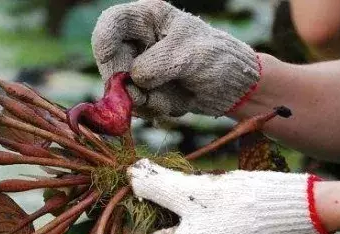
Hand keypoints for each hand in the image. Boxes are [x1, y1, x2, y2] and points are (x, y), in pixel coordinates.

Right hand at [92, 0, 259, 119]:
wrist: (235, 88)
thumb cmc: (218, 59)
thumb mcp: (192, 55)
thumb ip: (159, 63)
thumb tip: (133, 80)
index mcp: (148, 18)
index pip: (111, 23)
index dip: (104, 44)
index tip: (116, 70)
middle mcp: (139, 41)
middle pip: (110, 62)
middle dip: (125, 84)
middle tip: (144, 96)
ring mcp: (140, 67)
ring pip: (122, 89)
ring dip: (146, 100)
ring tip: (174, 96)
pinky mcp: (145, 91)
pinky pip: (136, 105)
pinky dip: (155, 108)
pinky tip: (177, 101)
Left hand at [127, 159, 327, 233]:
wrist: (291, 214)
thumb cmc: (238, 201)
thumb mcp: (190, 189)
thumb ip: (154, 185)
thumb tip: (131, 176)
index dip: (147, 219)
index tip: (163, 201)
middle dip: (170, 230)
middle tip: (188, 205)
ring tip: (208, 216)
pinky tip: (224, 231)